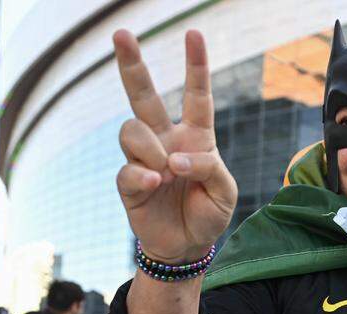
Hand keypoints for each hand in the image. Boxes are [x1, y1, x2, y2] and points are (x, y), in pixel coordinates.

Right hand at [113, 29, 237, 262]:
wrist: (187, 246)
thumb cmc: (209, 213)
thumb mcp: (225, 191)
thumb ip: (208, 167)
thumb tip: (173, 159)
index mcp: (196, 137)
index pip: (196, 96)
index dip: (195, 66)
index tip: (193, 34)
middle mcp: (166, 140)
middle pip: (144, 96)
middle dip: (132, 64)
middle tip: (121, 34)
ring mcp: (144, 159)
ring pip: (132, 130)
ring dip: (150, 148)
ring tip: (165, 172)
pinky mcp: (129, 182)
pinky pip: (128, 168)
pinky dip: (141, 174)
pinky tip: (155, 183)